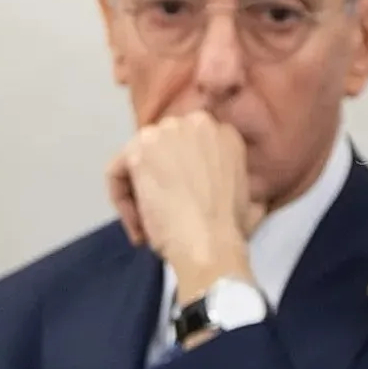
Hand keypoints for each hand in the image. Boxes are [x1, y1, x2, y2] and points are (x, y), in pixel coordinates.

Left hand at [107, 112, 266, 300]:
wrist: (211, 245)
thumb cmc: (230, 232)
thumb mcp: (251, 202)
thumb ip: (239, 188)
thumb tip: (251, 203)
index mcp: (225, 135)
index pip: (188, 147)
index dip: (183, 178)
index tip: (184, 204)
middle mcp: (196, 124)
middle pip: (161, 149)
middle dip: (158, 181)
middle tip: (162, 214)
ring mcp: (165, 134)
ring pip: (136, 160)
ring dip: (138, 194)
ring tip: (149, 226)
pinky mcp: (138, 151)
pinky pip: (116, 172)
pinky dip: (121, 201)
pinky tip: (139, 227)